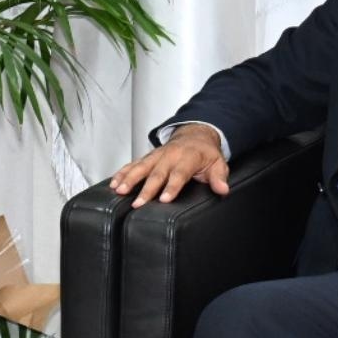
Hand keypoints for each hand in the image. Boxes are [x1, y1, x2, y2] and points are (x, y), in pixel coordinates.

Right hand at [108, 123, 230, 206]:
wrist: (194, 135)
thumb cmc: (205, 153)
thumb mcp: (218, 163)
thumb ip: (219, 177)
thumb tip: (222, 189)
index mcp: (188, 157)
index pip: (179, 173)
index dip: (171, 187)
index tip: (164, 199)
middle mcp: (170, 155)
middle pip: (156, 173)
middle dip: (146, 189)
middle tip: (138, 203)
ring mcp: (157, 156)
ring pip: (141, 167)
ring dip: (129, 179)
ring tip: (119, 191)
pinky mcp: (148, 157)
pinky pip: (133, 164)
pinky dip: (122, 173)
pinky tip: (114, 183)